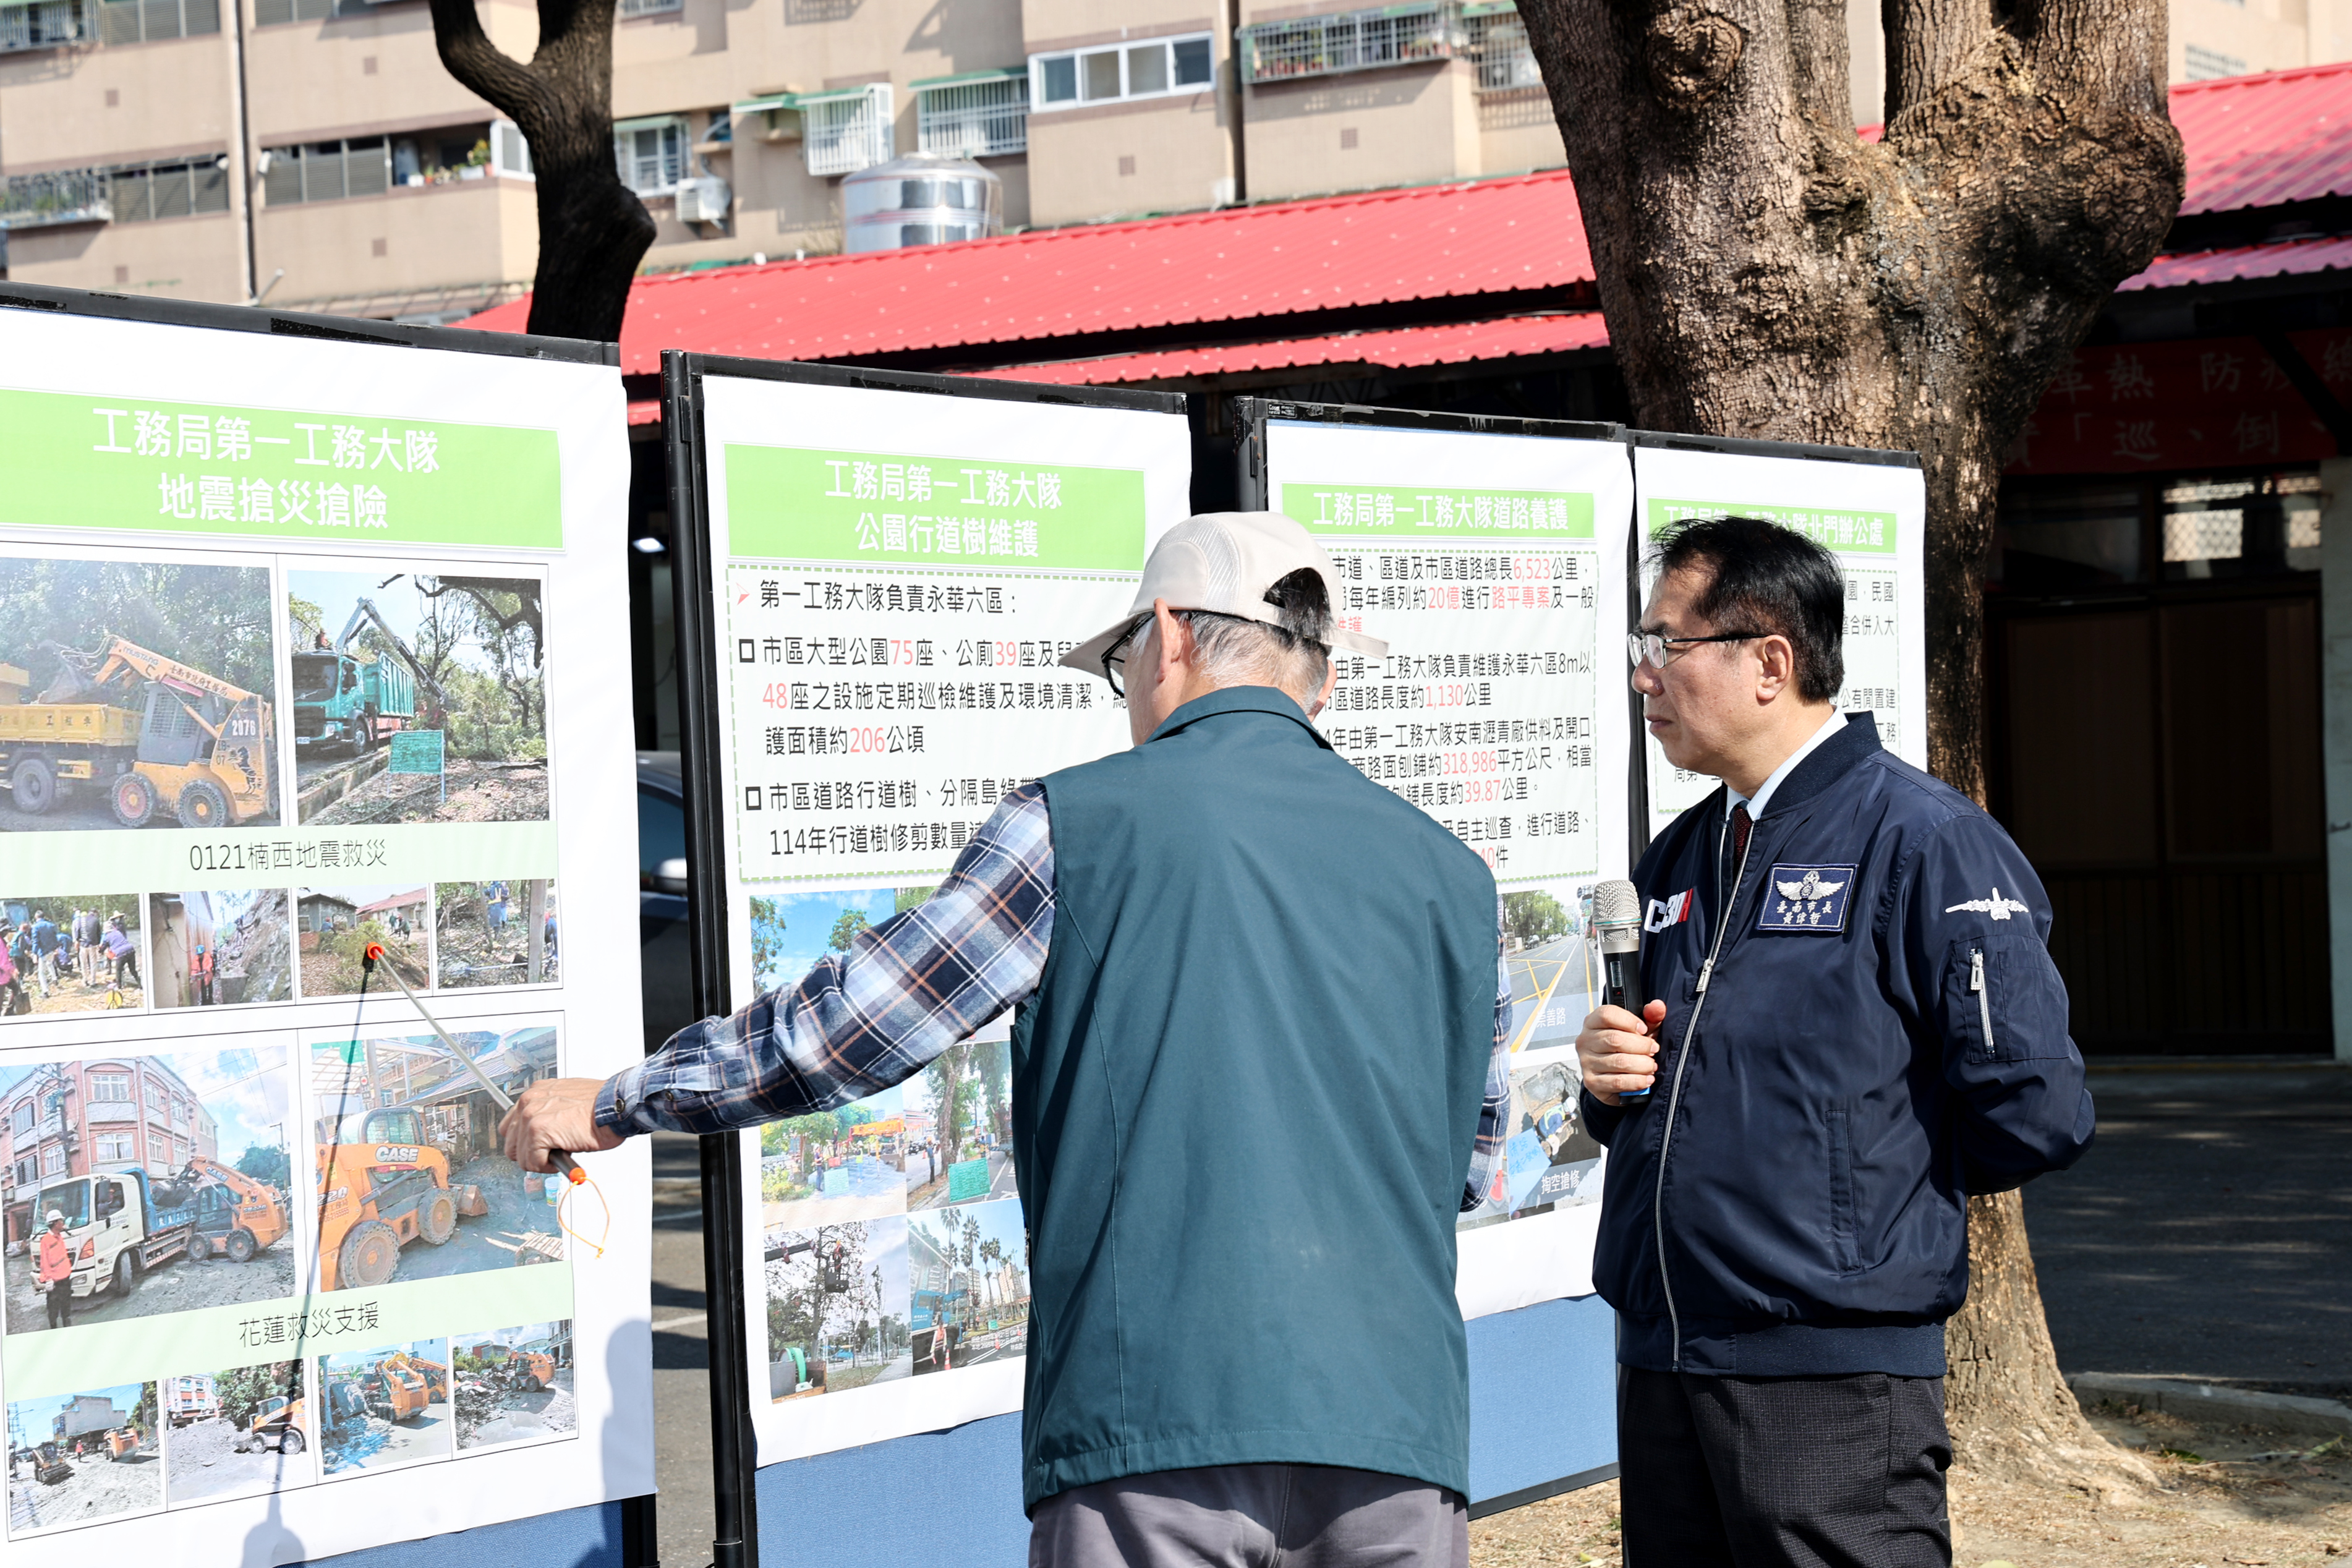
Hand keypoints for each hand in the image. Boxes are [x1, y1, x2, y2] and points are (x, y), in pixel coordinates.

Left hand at [500, 1077, 625, 1172]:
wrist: (616, 1105)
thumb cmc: (601, 1105)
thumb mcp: (568, 1100)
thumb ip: (550, 1113)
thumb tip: (545, 1134)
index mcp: (535, 1093)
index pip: (511, 1126)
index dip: (526, 1142)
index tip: (540, 1147)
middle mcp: (529, 1101)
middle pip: (511, 1143)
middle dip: (530, 1154)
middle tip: (552, 1153)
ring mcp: (531, 1116)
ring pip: (521, 1156)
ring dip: (540, 1161)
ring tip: (562, 1152)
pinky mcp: (538, 1132)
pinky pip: (533, 1162)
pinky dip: (549, 1166)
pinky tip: (565, 1155)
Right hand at [1577, 999, 1667, 1105]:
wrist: (1612, 1077)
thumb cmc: (1625, 1049)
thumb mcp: (1639, 1030)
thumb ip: (1650, 1017)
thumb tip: (1658, 1006)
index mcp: (1593, 1022)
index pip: (1607, 1015)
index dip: (1629, 1021)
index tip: (1644, 1029)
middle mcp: (1586, 1040)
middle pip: (1615, 1039)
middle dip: (1642, 1046)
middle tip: (1653, 1050)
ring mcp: (1587, 1062)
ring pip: (1619, 1062)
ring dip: (1642, 1065)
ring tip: (1651, 1066)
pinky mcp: (1592, 1082)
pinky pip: (1618, 1082)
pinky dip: (1637, 1081)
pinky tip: (1646, 1079)